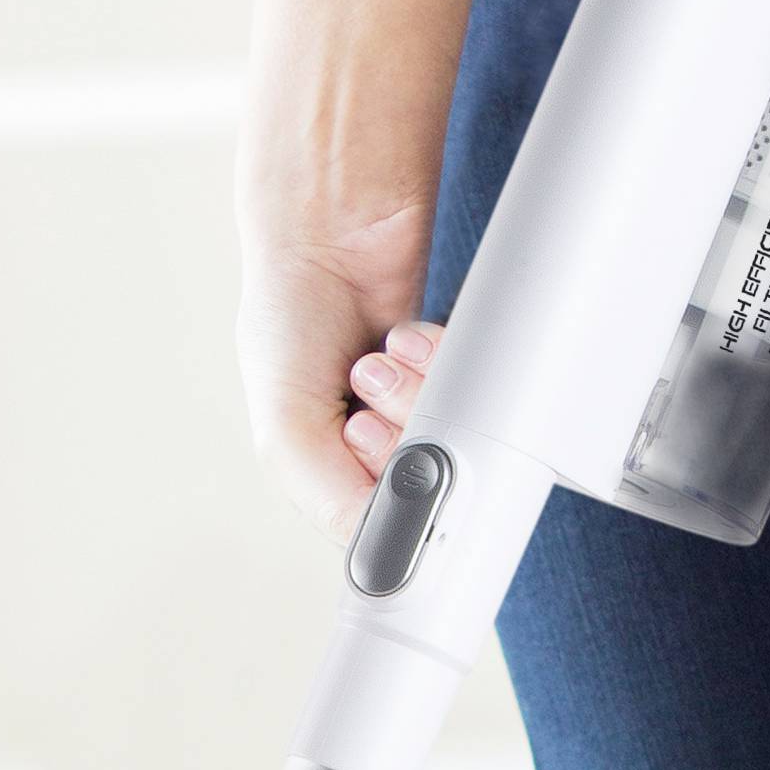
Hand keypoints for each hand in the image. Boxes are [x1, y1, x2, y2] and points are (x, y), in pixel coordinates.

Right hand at [238, 205, 440, 534]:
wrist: (330, 221)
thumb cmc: (289, 315)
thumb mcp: (286, 428)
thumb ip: (331, 499)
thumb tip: (389, 548)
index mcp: (335, 472)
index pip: (388, 522)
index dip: (390, 490)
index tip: (365, 442)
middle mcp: (385, 445)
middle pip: (431, 479)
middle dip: (403, 432)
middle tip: (367, 390)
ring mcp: (426, 406)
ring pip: (460, 437)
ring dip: (424, 393)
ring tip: (382, 355)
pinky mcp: (461, 369)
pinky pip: (483, 390)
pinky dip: (450, 362)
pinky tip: (411, 338)